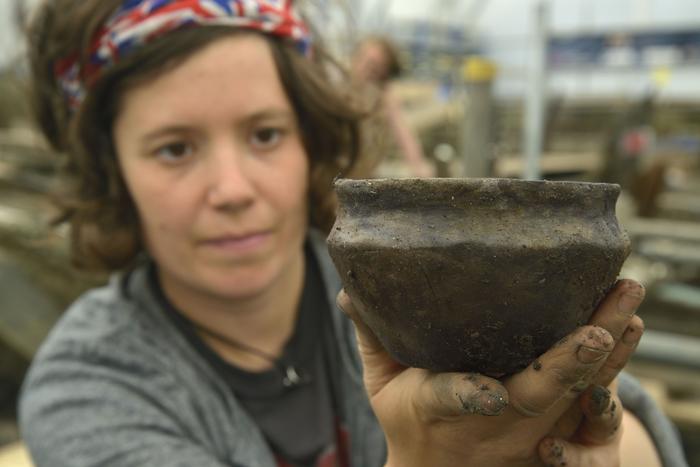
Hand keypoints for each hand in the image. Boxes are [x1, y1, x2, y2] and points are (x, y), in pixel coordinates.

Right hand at [336, 279, 645, 466]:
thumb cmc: (407, 415)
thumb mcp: (381, 380)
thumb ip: (372, 335)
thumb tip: (350, 289)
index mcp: (435, 407)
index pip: (452, 402)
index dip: (470, 397)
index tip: (491, 393)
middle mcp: (487, 425)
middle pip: (534, 398)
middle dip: (568, 362)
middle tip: (599, 324)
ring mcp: (524, 430)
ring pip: (572, 396)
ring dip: (604, 355)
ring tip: (625, 304)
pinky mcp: (550, 426)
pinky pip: (587, 397)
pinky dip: (611, 364)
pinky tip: (628, 325)